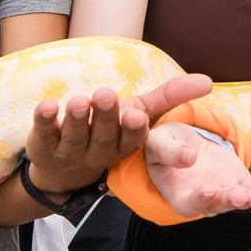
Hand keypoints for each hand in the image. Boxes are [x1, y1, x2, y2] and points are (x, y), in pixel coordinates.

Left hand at [23, 73, 215, 195]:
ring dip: (76, 119)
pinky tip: (46, 105)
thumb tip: (208, 80)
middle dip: (104, 117)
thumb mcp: (139, 115)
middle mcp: (98, 152)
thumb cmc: (110, 132)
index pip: (131, 140)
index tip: (135, 115)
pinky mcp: (43, 145)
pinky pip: (42, 134)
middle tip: (105, 94)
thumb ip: (170, 97)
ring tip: (78, 101)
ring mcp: (69, 151)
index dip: (132, 129)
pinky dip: (43, 120)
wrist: (63, 170)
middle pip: (102, 137)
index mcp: (124, 145)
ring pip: (73, 137)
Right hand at [145, 123, 250, 216]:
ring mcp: (223, 191)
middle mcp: (202, 199)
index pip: (189, 205)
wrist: (181, 141)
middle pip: (217, 205)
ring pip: (238, 200)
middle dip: (230, 200)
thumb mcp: (158, 142)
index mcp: (178, 193)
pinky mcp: (238, 181)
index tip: (208, 189)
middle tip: (242, 196)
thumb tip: (189, 157)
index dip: (199, 200)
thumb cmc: (163, 144)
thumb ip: (169, 151)